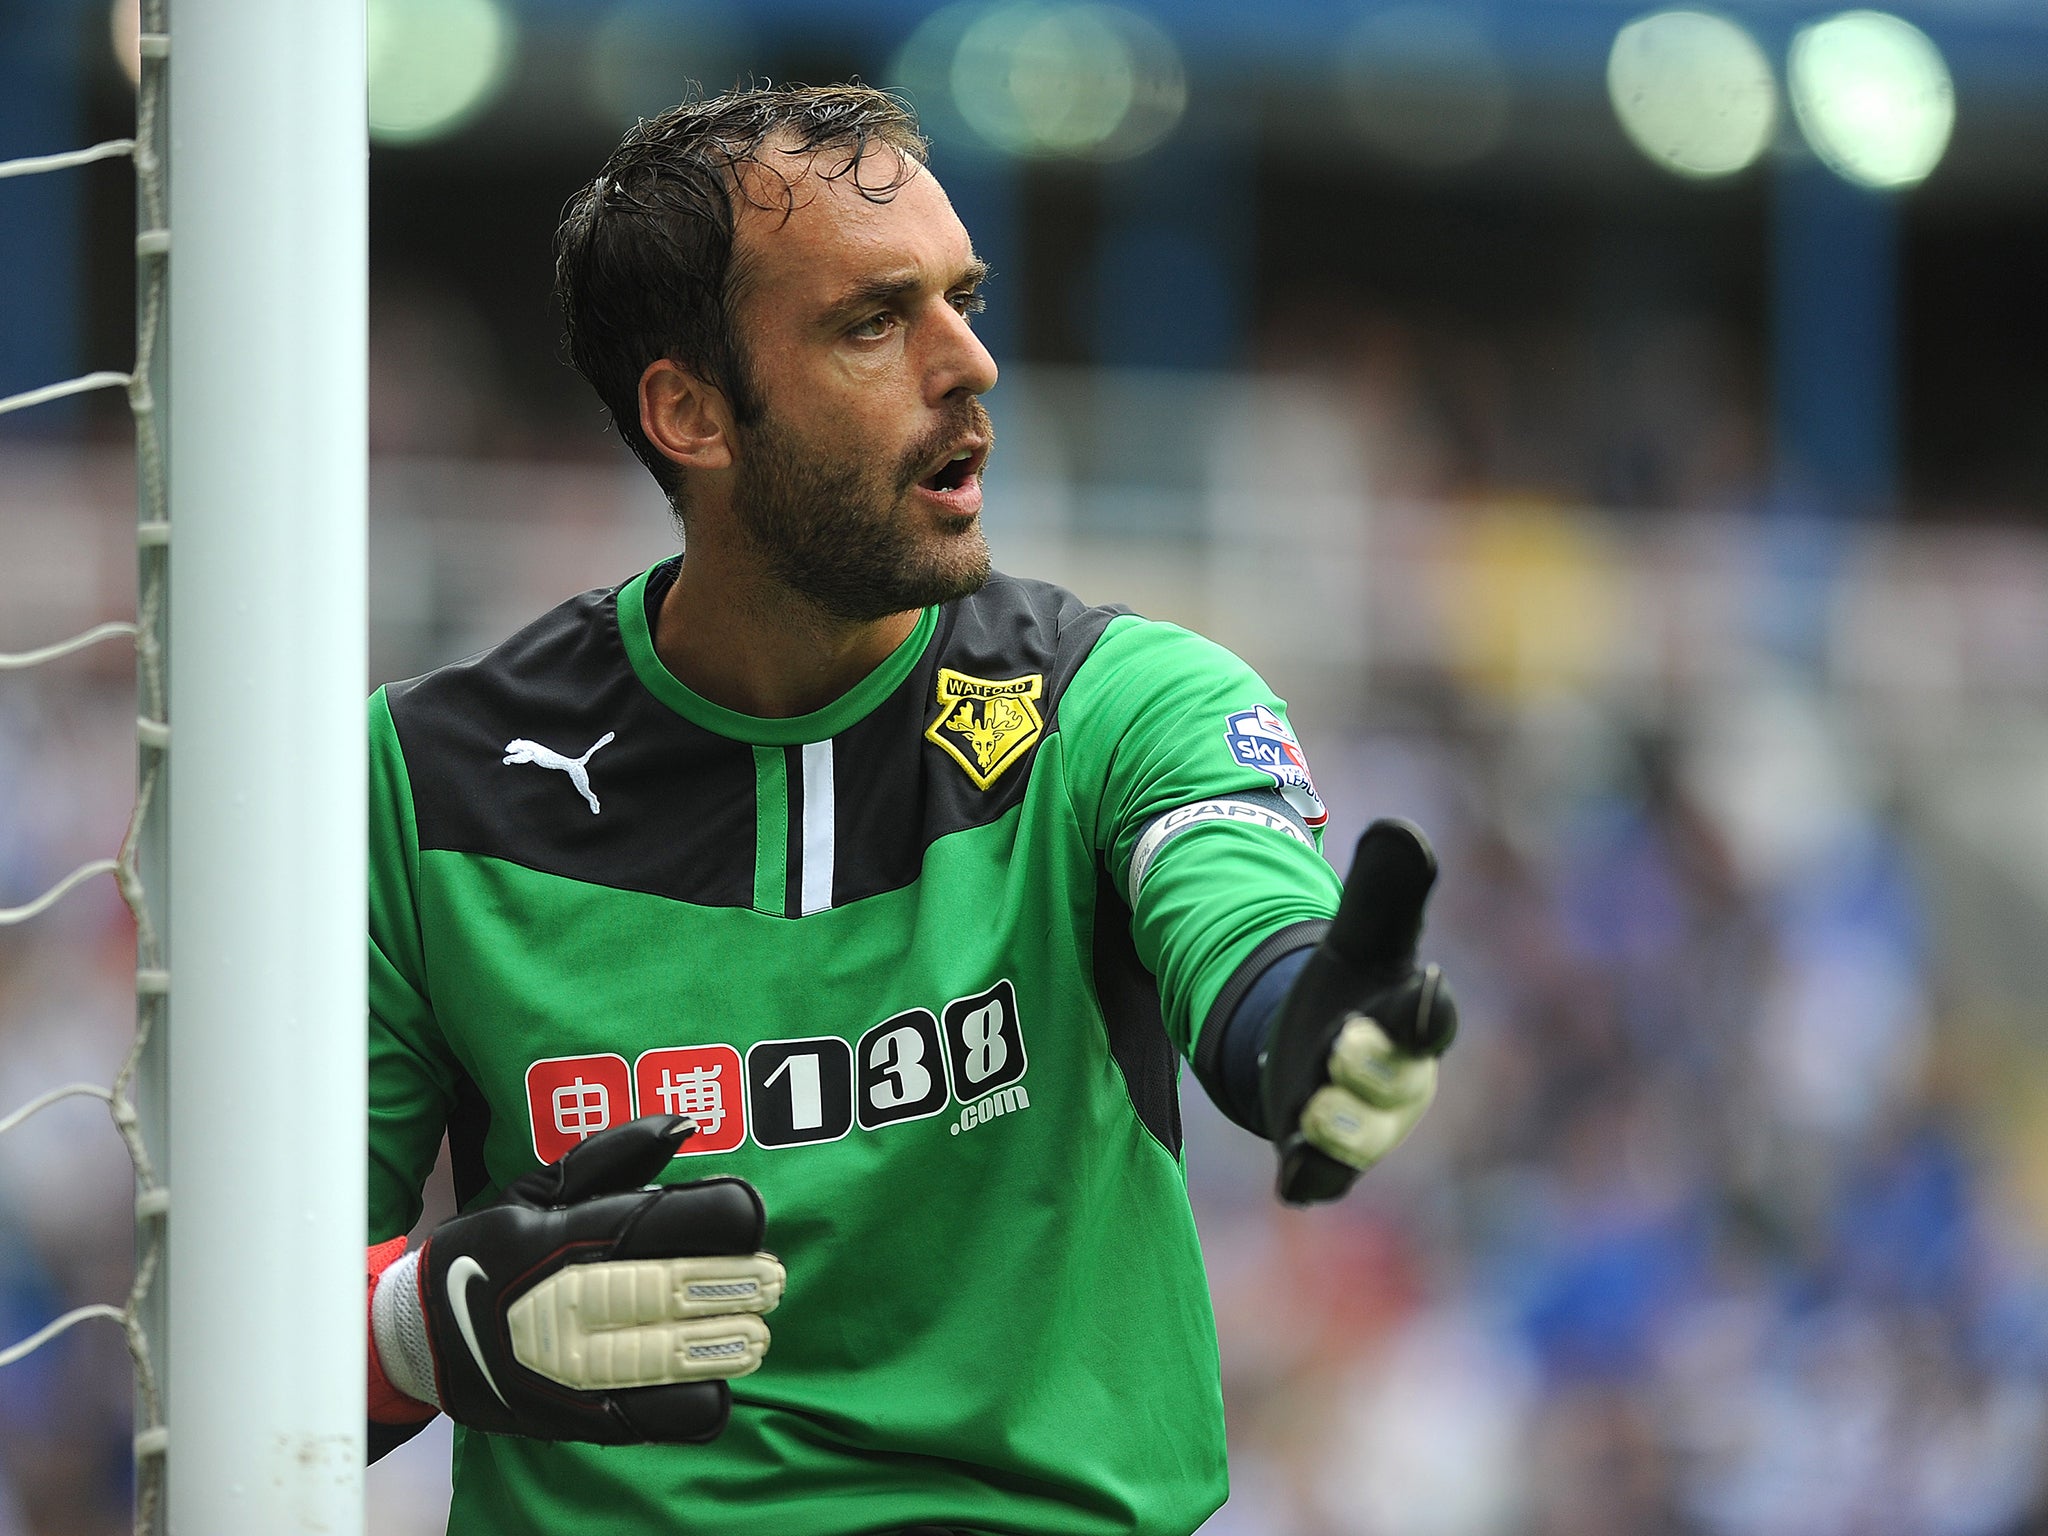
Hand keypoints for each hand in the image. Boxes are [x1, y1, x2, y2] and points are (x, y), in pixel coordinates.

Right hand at [381, 1114, 784, 1442]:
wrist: (419, 1339)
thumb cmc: (491, 1250)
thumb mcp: (536, 1188)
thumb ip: (614, 1153)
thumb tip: (684, 1126)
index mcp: (560, 1236)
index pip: (654, 1221)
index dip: (717, 1217)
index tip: (750, 1215)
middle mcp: (561, 1299)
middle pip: (671, 1287)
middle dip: (737, 1282)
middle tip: (773, 1278)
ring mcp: (566, 1366)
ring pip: (668, 1358)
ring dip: (725, 1344)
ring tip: (755, 1332)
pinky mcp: (574, 1418)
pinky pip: (654, 1417)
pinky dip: (697, 1402)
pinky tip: (714, 1382)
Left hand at [1258, 819, 1456, 1205]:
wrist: (1317, 1049)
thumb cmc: (1354, 988)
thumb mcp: (1361, 936)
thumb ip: (1383, 888)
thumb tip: (1401, 830)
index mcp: (1413, 1019)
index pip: (1432, 1017)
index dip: (1428, 1006)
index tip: (1427, 984)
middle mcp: (1399, 1081)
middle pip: (1395, 1085)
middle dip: (1370, 1067)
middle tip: (1341, 1041)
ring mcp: (1365, 1127)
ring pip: (1361, 1141)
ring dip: (1335, 1127)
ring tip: (1308, 1110)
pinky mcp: (1326, 1160)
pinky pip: (1324, 1182)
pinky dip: (1310, 1180)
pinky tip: (1290, 1175)